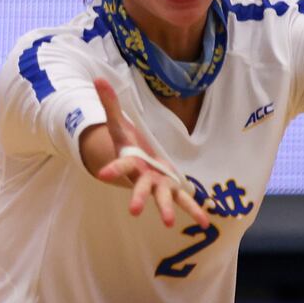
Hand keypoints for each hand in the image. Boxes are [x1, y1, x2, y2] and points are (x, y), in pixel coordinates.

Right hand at [90, 76, 193, 228]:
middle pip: (141, 187)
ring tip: (170, 224)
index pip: (120, 165)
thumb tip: (98, 78)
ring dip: (168, 209)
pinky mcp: (171, 188)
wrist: (136, 162)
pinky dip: (194, 211)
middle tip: (134, 211)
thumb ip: (111, 103)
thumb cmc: (127, 144)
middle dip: (139, 198)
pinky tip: (205, 223)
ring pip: (163, 198)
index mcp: (130, 162)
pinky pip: (184, 200)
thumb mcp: (119, 123)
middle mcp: (143, 177)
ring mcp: (158, 184)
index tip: (103, 174)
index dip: (112, 169)